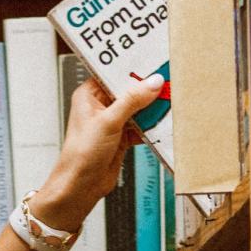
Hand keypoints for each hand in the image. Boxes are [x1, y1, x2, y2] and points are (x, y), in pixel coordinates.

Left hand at [30, 75, 161, 230]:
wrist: (81, 185)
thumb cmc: (81, 154)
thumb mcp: (109, 122)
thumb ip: (132, 101)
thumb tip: (152, 83)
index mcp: (89, 95)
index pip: (113, 74)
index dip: (132, 69)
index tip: (153, 64)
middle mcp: (100, 106)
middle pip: (128, 91)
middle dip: (147, 90)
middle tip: (167, 83)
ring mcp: (112, 122)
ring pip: (137, 109)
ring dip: (152, 109)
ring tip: (169, 101)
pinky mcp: (122, 137)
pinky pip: (141, 126)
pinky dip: (152, 126)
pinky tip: (163, 123)